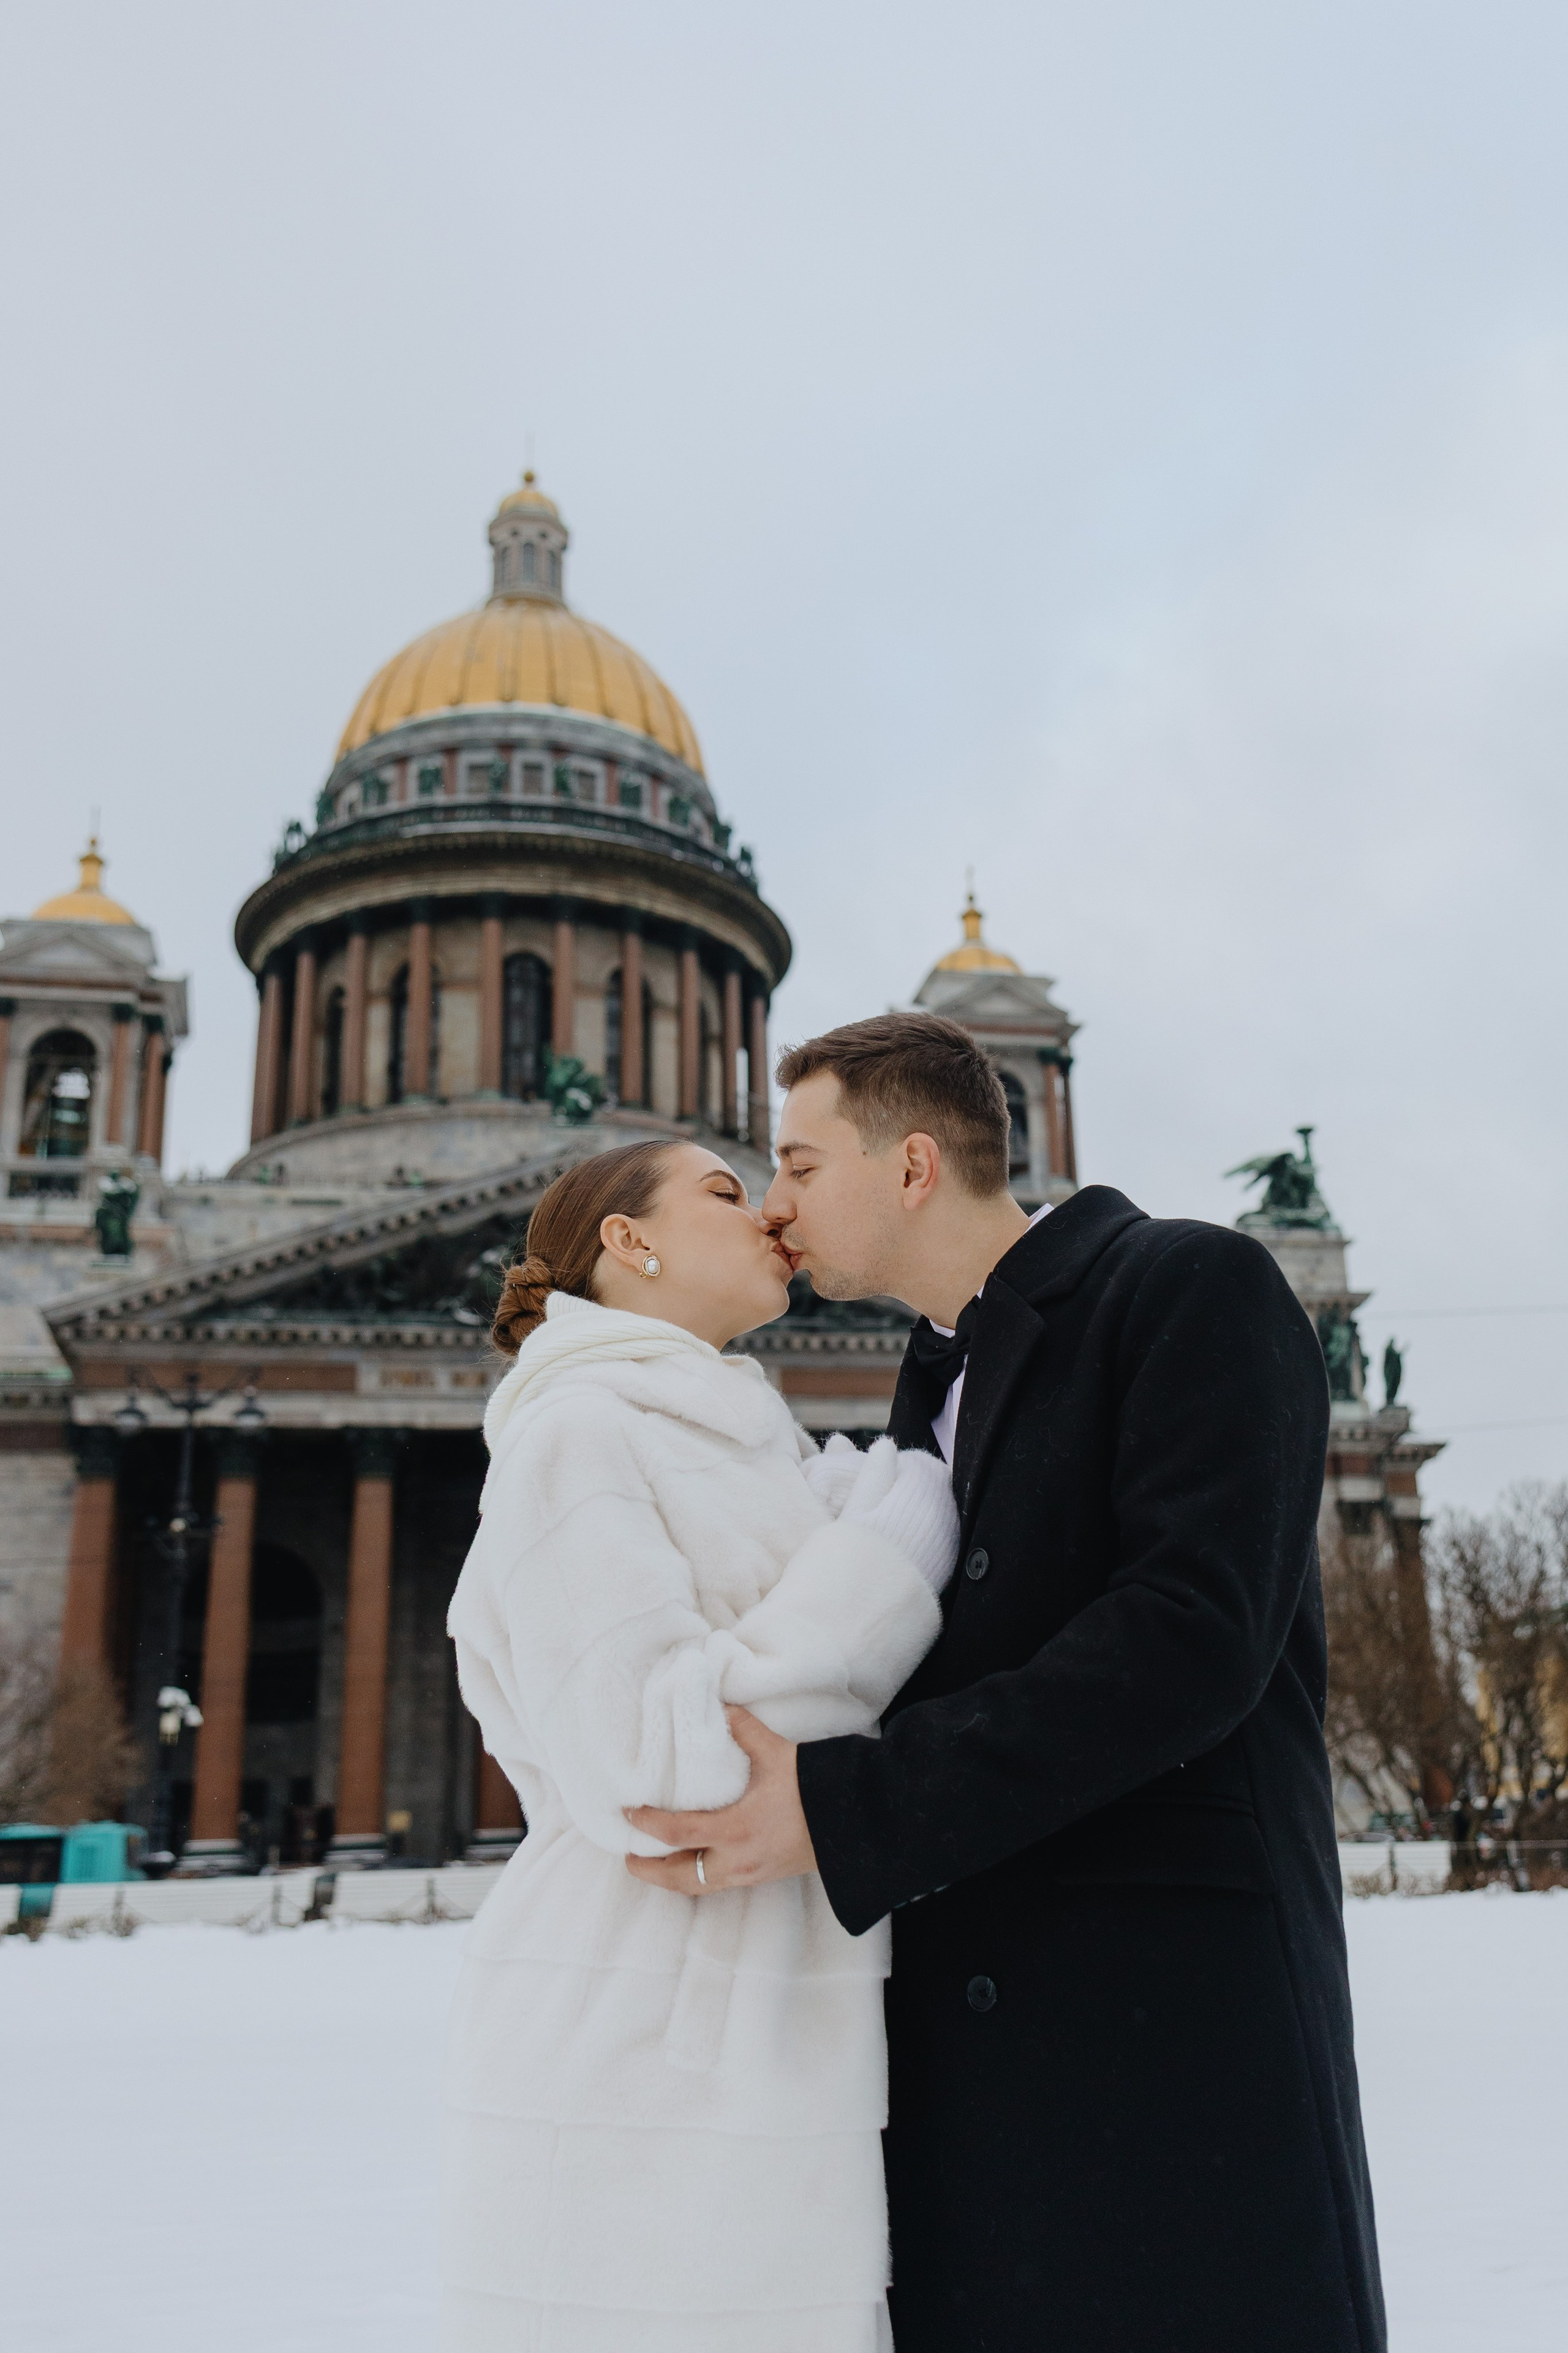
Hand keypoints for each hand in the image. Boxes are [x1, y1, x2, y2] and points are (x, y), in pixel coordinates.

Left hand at [624, 1707, 817, 1894]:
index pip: (677, 1833)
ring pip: (700, 1886)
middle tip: (629, 1857)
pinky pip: (720, 1883)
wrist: (855, 1823)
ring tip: (654, 1863)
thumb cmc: (816, 1787)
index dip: (647, 1825)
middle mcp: (740, 1859)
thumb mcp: (777, 1753)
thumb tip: (720, 1707)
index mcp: (737, 1829)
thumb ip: (743, 1730)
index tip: (629, 1812)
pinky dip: (698, 1875)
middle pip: (682, 1877)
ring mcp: (752, 1873)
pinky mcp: (763, 1876)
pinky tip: (693, 1859)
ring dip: (673, 1877)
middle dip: (651, 1872)